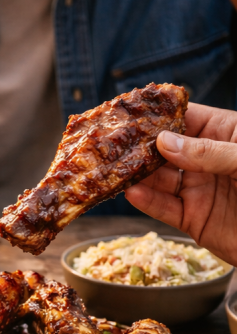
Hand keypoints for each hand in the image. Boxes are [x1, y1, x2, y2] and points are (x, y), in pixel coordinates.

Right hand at [126, 102, 236, 266]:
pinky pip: (165, 209)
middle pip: (165, 149)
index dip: (157, 115)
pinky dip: (147, 202)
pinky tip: (131, 193)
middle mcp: (208, 160)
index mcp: (226, 135)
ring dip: (135, 174)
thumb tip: (165, 142)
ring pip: (159, 179)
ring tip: (112, 169)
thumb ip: (208, 152)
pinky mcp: (195, 220)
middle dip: (138, 146)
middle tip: (109, 144)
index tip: (128, 113)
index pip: (185, 118)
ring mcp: (200, 190)